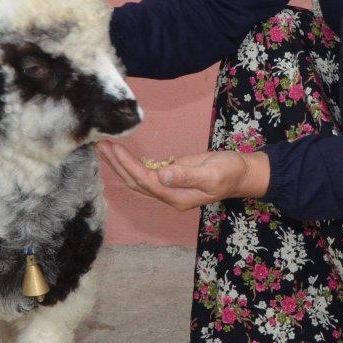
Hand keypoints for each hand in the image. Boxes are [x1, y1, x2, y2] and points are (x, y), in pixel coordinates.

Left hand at [96, 141, 269, 211]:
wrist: (242, 173)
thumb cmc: (230, 172)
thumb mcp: (212, 174)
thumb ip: (187, 175)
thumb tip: (162, 174)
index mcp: (176, 197)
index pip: (145, 182)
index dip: (128, 166)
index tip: (114, 149)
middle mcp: (168, 194)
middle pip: (134, 182)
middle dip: (116, 164)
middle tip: (99, 145)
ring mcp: (169, 186)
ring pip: (137, 178)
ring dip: (120, 163)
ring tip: (104, 147)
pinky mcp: (171, 176)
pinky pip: (146, 172)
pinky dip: (131, 162)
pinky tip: (121, 153)